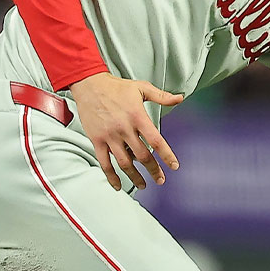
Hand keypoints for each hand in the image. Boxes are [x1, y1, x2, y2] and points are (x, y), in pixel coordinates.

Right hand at [68, 72, 182, 190]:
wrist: (89, 85)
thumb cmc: (116, 87)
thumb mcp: (141, 88)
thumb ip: (162, 96)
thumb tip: (180, 98)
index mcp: (137, 116)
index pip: (156, 140)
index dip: (166, 155)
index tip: (174, 166)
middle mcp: (124, 128)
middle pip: (142, 155)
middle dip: (153, 170)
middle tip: (160, 179)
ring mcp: (110, 136)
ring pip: (125, 163)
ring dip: (135, 177)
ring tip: (143, 185)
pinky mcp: (97, 140)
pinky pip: (105, 163)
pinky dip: (111, 176)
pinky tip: (118, 185)